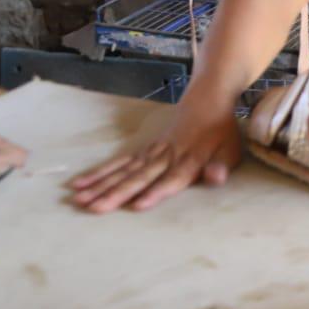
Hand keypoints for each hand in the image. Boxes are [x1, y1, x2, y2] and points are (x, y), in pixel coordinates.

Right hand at [68, 108, 241, 212]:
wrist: (206, 100)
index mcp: (190, 160)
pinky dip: (100, 172)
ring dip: (101, 185)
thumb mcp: (230, 150)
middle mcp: (166, 157)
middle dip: (117, 193)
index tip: (138, 205)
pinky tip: (80, 183)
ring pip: (124, 170)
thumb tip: (216, 178)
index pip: (172, 179)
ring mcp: (151, 152)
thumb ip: (221, 166)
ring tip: (79, 199)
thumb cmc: (221, 132)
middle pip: (140, 177)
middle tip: (95, 208)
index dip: (156, 192)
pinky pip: (119, 162)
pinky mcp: (142, 149)